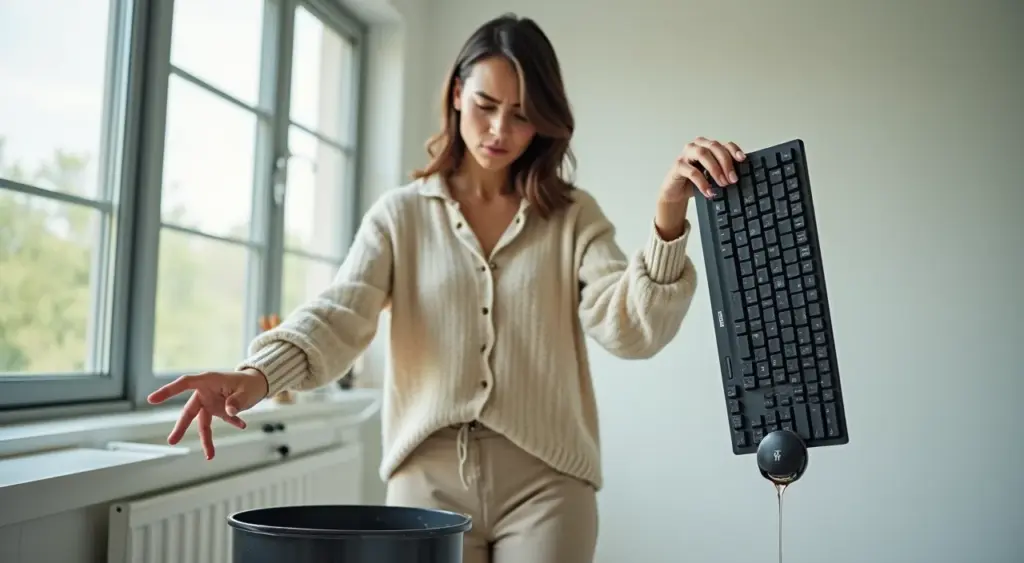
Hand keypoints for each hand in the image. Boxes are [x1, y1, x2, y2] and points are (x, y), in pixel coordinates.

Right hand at [147, 369, 269, 459]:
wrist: (257, 383)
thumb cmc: (249, 382)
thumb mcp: (246, 391)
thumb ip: (237, 401)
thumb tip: (229, 412)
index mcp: (208, 381)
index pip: (184, 383)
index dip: (168, 391)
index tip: (152, 399)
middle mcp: (206, 393)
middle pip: (189, 411)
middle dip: (181, 427)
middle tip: (172, 442)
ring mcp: (212, 403)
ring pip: (203, 423)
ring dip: (206, 439)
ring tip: (210, 456)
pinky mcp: (220, 411)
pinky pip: (221, 422)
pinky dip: (231, 424)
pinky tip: (242, 426)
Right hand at [660, 137, 746, 200]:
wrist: (676, 192)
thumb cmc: (696, 181)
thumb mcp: (713, 176)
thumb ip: (723, 171)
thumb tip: (738, 176)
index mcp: (708, 146)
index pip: (724, 144)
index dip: (734, 150)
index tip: (742, 160)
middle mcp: (697, 146)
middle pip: (714, 146)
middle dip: (726, 162)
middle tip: (733, 178)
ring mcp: (686, 154)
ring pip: (703, 154)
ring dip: (715, 169)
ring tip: (722, 184)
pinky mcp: (678, 165)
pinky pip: (692, 172)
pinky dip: (703, 182)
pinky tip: (709, 191)